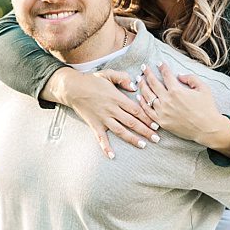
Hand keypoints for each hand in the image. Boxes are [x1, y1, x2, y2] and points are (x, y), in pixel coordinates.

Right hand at [44, 67, 158, 158]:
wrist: (72, 88)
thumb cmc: (92, 80)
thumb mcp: (108, 74)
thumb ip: (123, 78)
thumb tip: (134, 87)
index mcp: (117, 98)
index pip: (136, 110)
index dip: (147, 118)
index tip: (157, 125)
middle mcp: (112, 110)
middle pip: (132, 122)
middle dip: (145, 131)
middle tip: (157, 138)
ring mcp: (103, 118)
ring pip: (120, 131)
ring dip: (132, 139)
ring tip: (143, 145)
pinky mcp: (94, 125)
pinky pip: (100, 138)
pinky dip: (106, 147)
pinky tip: (111, 156)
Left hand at [137, 62, 229, 155]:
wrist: (207, 129)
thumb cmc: (207, 108)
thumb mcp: (204, 89)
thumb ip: (191, 78)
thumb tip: (179, 75)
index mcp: (177, 91)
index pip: (166, 75)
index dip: (162, 67)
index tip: (159, 63)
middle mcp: (167, 100)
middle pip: (153, 83)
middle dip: (148, 73)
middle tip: (144, 67)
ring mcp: (162, 111)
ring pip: (147, 96)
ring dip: (142, 86)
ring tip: (139, 79)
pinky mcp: (161, 121)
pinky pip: (147, 110)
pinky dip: (142, 102)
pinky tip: (140, 96)